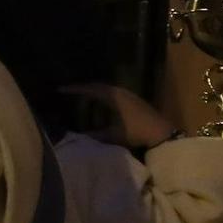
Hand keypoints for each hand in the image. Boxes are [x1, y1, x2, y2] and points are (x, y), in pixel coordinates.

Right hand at [59, 83, 178, 148]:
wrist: (162, 133)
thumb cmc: (136, 132)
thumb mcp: (113, 135)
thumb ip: (95, 135)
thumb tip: (77, 136)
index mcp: (113, 97)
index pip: (90, 89)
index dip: (75, 89)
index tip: (60, 89)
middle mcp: (120, 92)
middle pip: (97, 86)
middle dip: (83, 88)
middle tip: (69, 90)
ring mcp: (128, 95)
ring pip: (106, 89)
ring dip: (93, 90)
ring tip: (81, 95)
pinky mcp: (133, 100)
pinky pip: (112, 92)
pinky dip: (102, 94)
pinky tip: (99, 101)